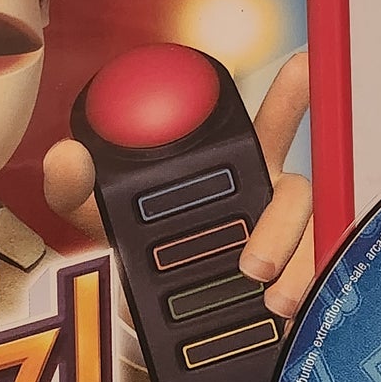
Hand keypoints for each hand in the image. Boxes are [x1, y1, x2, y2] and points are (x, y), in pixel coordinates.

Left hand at [42, 51, 317, 318]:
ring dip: (298, 267)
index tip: (304, 65)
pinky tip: (290, 316)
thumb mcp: (99, 216)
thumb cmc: (132, 248)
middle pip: (298, 194)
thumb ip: (75, 186)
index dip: (293, 93)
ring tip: (272, 300)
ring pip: (310, 242)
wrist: (142, 312)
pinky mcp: (292, 281)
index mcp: (235, 167)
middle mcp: (268, 198)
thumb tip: (65, 156)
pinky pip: (314, 283)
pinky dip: (307, 297)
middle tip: (253, 265)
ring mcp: (286, 241)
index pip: (272, 124)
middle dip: (284, 225)